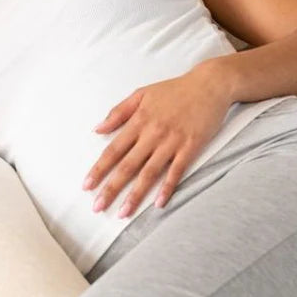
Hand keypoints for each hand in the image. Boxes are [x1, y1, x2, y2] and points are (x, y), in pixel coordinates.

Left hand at [82, 65, 231, 216]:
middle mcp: (152, 134)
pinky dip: (167, 188)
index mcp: (138, 121)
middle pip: (127, 166)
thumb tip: (97, 129)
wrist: (210, 84)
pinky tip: (158, 204)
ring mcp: (172, 142)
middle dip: (111, 188)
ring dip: (135, 195)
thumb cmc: (174, 90)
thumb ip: (118, 112)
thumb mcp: (141, 94)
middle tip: (98, 207)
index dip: (99, 169)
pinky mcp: (191, 147)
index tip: (87, 185)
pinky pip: (177, 171)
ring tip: (123, 212)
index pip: (113, 150)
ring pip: (149, 173)